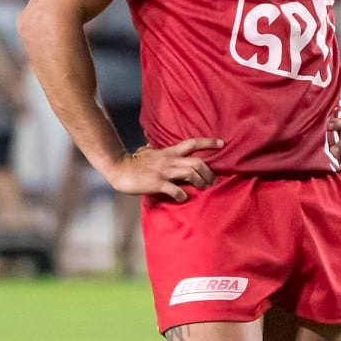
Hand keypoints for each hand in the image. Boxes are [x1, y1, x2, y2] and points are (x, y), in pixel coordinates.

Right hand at [105, 137, 222, 202]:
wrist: (119, 168)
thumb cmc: (132, 162)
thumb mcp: (145, 152)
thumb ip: (152, 150)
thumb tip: (149, 145)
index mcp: (169, 152)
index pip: (192, 143)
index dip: (208, 143)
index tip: (222, 143)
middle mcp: (169, 160)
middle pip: (197, 162)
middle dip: (209, 172)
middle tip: (213, 181)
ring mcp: (164, 172)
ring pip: (190, 174)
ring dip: (200, 183)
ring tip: (203, 189)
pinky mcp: (157, 183)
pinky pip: (175, 189)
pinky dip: (183, 195)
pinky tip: (184, 197)